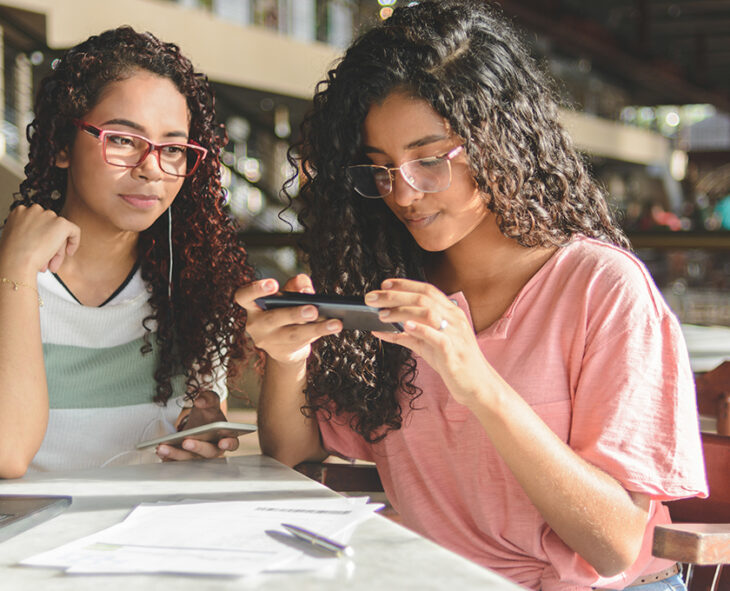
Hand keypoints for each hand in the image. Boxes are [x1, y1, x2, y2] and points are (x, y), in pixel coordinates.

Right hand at [0, 204, 80, 277]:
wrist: (17, 259)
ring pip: (59, 232)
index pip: (36, 222)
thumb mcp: (15, 237)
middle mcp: (34, 210)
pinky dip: (74, 242)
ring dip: (56, 249)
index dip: (38, 237)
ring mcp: (49, 215)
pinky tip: (69, 252)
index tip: (37, 249)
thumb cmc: (12, 254)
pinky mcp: (62, 223)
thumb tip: (39, 238)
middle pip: (48, 227)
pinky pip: (74, 231)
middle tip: (46, 260)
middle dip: (47, 245)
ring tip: (52, 265)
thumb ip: (27, 232)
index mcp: (20, 212)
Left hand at [156, 390, 238, 460]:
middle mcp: (214, 450)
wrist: (196, 424)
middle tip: (186, 441)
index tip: (222, 442)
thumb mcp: (210, 402)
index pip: (232, 443)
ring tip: (163, 447)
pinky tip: (160, 450)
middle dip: (197, 448)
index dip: (229, 444)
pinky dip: (168, 458)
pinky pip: (176, 463)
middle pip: (208, 453)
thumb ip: (208, 398)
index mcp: (226, 437)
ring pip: (189, 460)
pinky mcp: (185, 461)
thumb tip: (200, 401)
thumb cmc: (208, 415)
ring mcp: (199, 458)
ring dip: (176, 455)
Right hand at [234, 274, 341, 365]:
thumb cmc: (285, 310)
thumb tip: (306, 290)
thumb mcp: (289, 295)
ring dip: (315, 328)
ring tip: (335, 323)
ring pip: (292, 334)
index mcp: (252, 306)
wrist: (285, 344)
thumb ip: (297, 285)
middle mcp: (256, 325)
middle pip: (273, 319)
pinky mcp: (283, 352)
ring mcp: (269, 341)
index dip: (255, 289)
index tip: (274, 284)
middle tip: (313, 309)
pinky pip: (303, 342)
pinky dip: (320, 332)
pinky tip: (334, 326)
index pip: (243, 296)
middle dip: (293, 314)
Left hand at [365, 278, 495, 407]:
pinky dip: (420, 329)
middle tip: (371, 298)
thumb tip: (378, 330)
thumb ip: (404, 336)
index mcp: (450, 313)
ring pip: (428, 312)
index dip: (404, 284)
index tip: (384, 284)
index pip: (427, 290)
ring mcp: (455, 334)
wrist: (476, 384)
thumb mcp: (426, 346)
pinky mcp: (453, 351)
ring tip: (382, 315)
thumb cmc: (451, 362)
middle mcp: (453, 319)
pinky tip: (406, 327)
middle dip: (394, 296)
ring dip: (402, 311)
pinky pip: (437, 336)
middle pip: (423, 298)